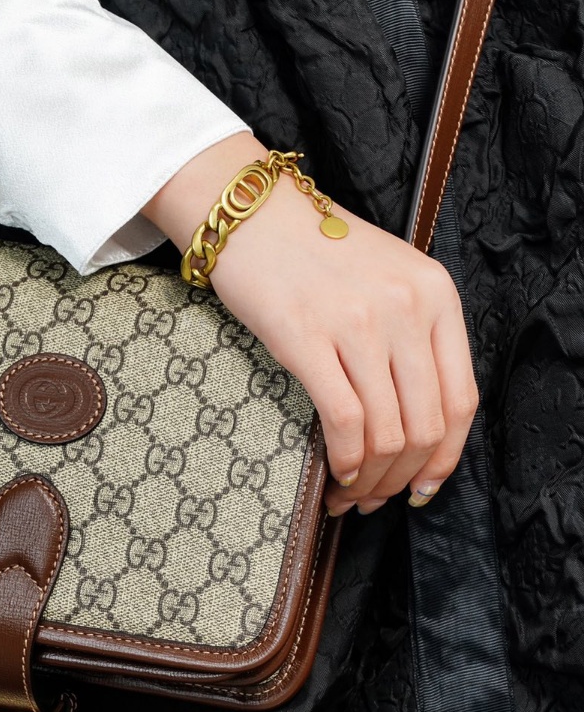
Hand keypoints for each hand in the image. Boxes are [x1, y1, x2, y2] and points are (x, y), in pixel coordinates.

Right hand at [143, 135, 479, 514]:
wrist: (250, 212)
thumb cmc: (312, 247)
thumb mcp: (387, 276)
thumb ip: (412, 332)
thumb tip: (417, 418)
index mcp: (435, 293)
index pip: (461, 398)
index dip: (447, 456)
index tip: (425, 484)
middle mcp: (405, 308)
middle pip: (426, 424)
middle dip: (404, 477)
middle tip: (378, 499)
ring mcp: (358, 323)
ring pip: (388, 431)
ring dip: (371, 479)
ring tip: (351, 493)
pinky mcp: (306, 337)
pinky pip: (343, 421)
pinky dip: (345, 461)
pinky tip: (333, 474)